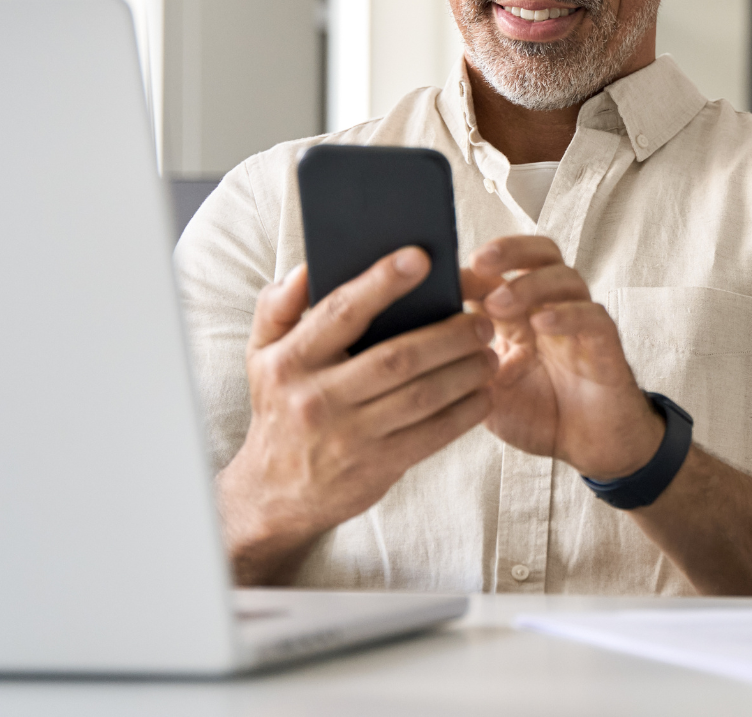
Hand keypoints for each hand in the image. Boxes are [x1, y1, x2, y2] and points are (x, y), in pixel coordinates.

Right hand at [218, 248, 496, 583]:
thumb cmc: (279, 407)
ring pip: (422, 396)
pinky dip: (465, 412)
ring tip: (490, 353)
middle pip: (397, 358)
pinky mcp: (376, 467)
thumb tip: (308, 268)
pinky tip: (483, 393)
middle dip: (448, 335)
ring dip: (465, 372)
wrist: (273, 493)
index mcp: (292, 361)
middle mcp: (318, 398)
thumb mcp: (261, 353)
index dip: (383, 282)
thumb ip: (279, 306)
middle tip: (481, 321)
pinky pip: (432, 435)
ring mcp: (349, 436)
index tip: (421, 258)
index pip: (342, 312)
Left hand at [465, 236, 662, 479]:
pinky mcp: (606, 345)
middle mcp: (552, 307)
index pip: (502, 270)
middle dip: (510, 250)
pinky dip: (567, 314)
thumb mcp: (486, 388)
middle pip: (540, 253)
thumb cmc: (538, 413)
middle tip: (479, 262)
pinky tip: (541, 323)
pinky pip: (592, 317)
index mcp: (520, 313)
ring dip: (530, 284)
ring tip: (499, 304)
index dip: (475, 267)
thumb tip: (421, 336)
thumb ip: (462, 361)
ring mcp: (580, 323)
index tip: (443, 277)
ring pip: (565, 278)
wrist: (588, 449)